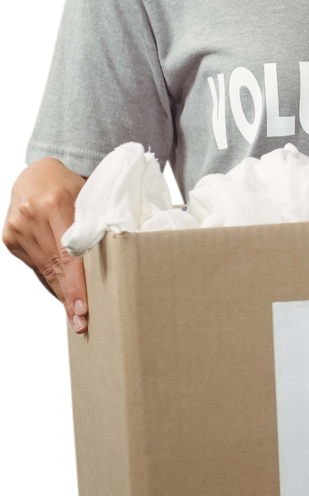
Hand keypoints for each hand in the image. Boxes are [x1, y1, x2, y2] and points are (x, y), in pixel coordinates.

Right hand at [2, 158, 89, 331]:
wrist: (35, 174)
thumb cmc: (69, 188)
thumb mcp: (86, 197)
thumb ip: (94, 225)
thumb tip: (111, 263)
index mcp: (55, 204)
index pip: (69, 253)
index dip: (76, 283)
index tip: (83, 308)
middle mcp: (31, 216)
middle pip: (55, 266)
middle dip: (70, 296)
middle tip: (83, 321)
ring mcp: (15, 228)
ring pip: (44, 271)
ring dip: (60, 292)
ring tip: (74, 312)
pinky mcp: (7, 238)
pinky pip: (33, 267)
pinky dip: (48, 279)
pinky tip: (60, 292)